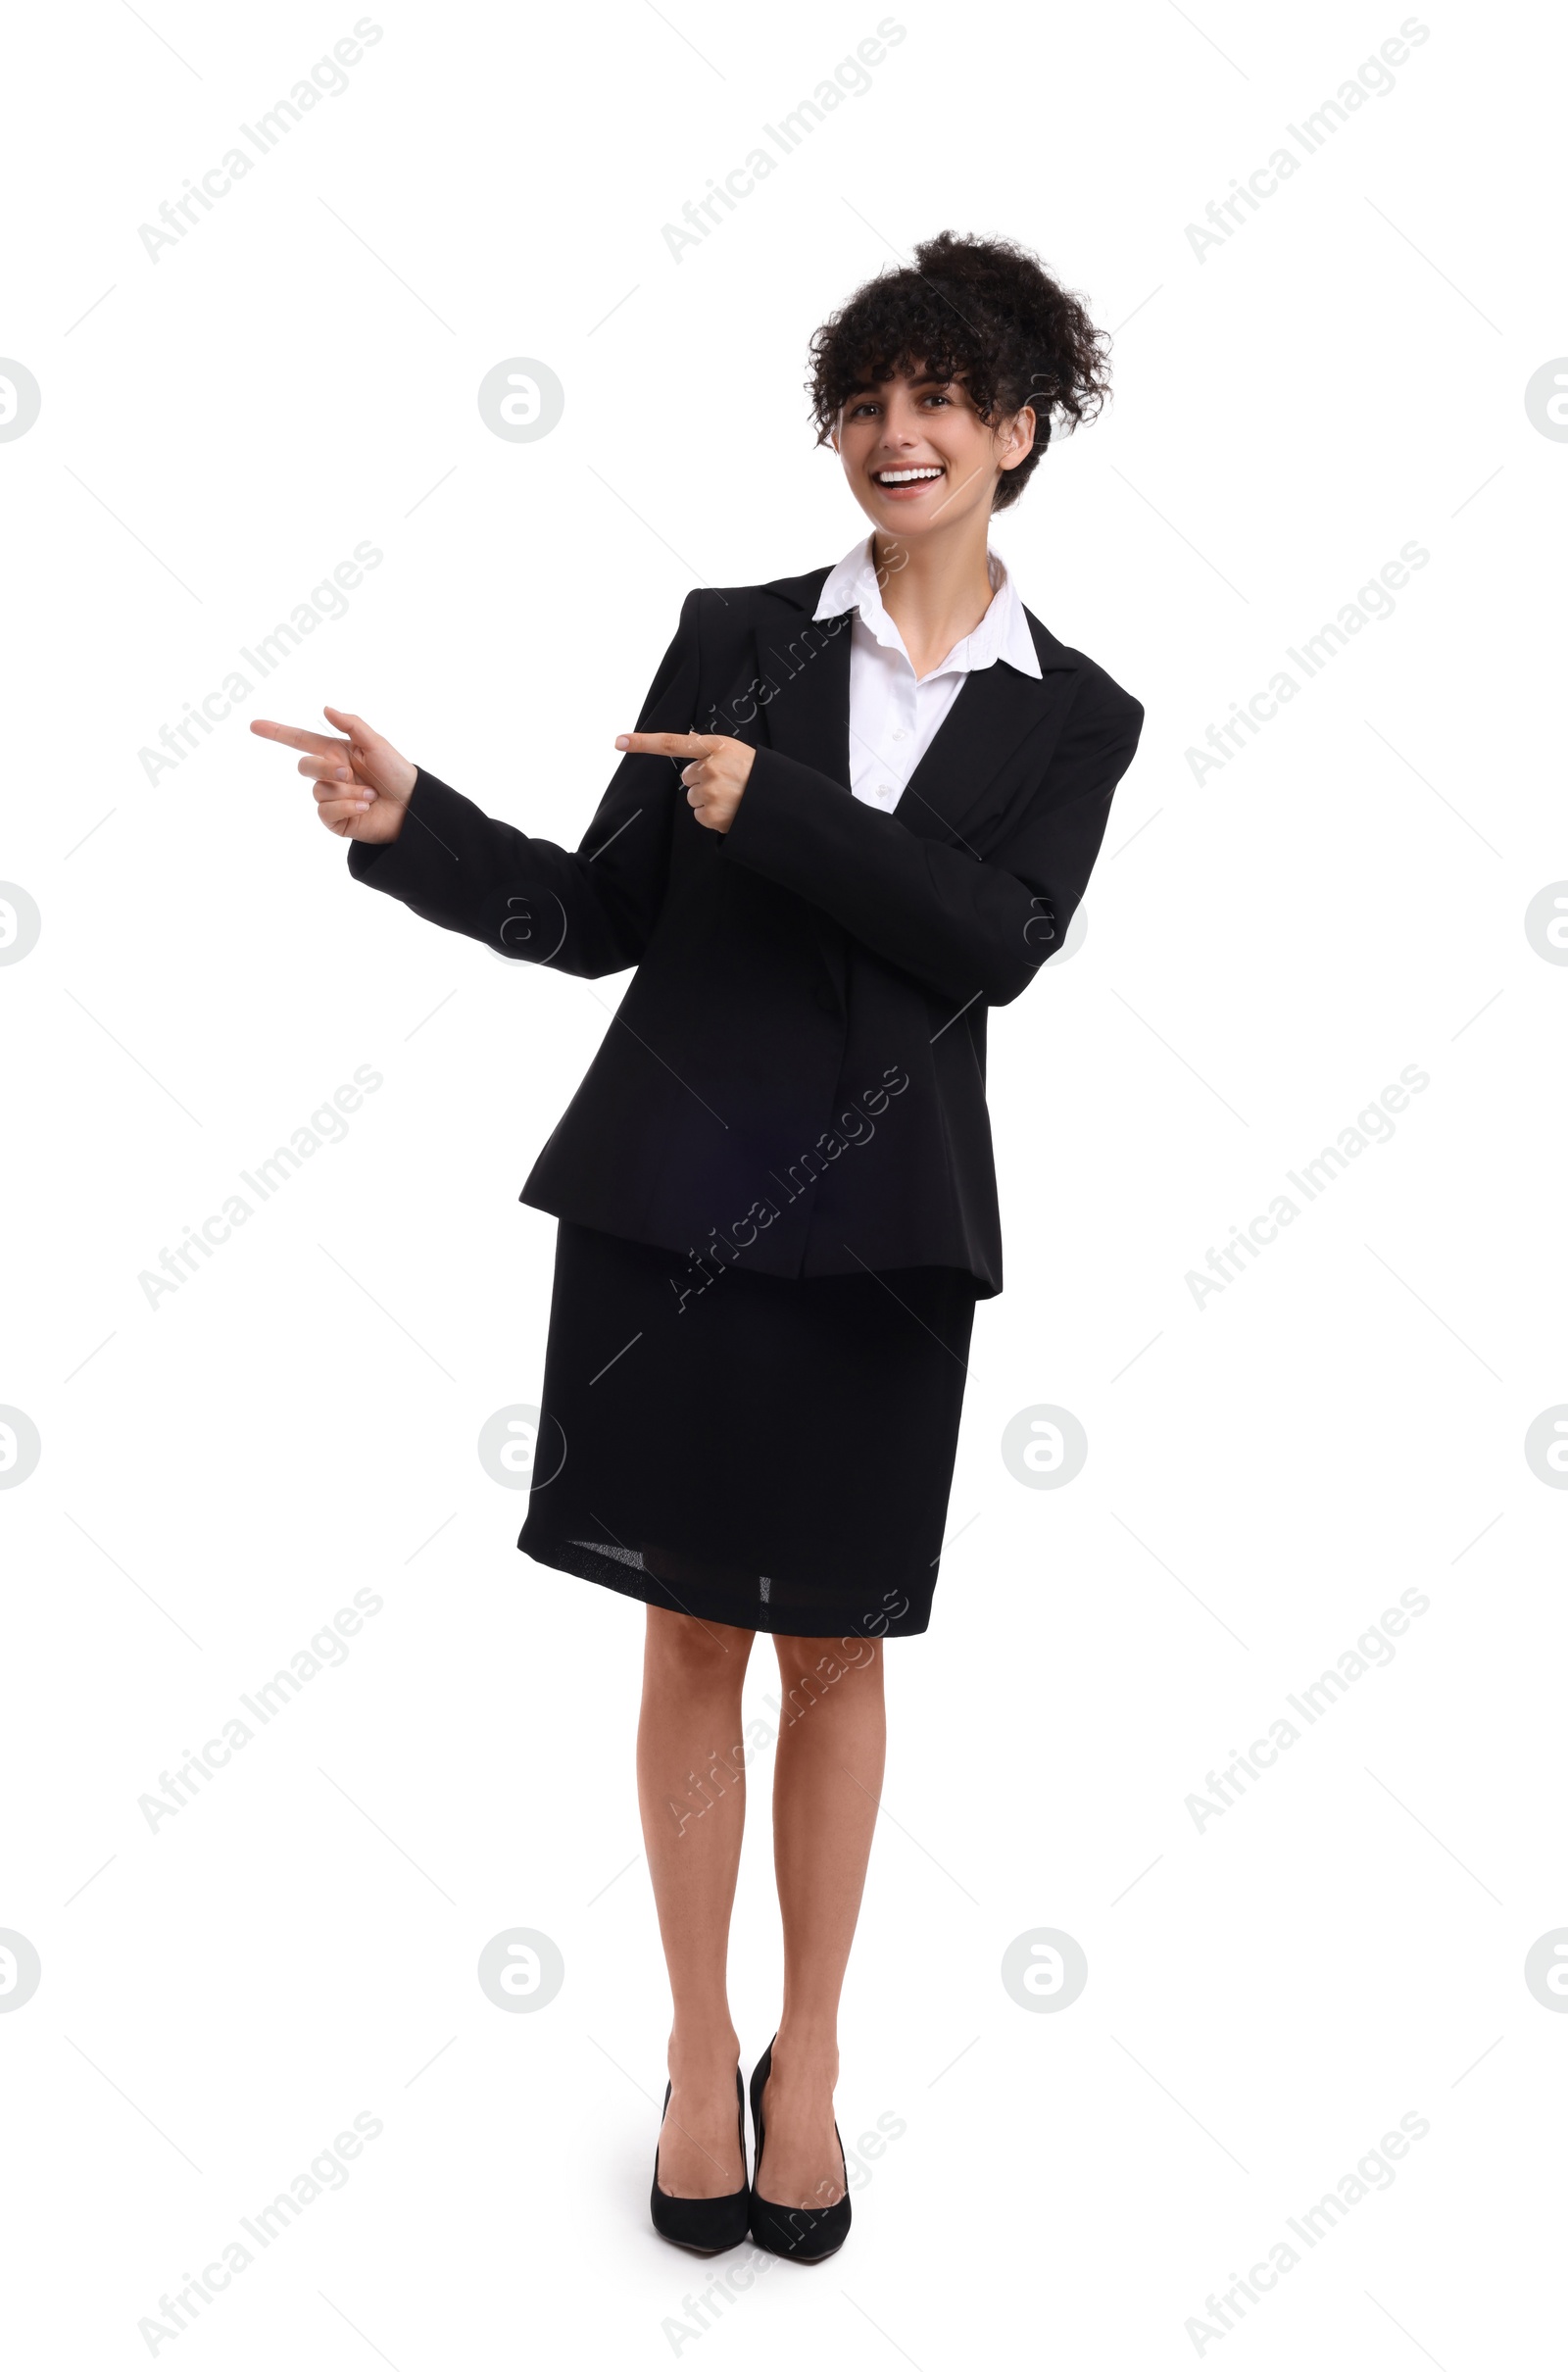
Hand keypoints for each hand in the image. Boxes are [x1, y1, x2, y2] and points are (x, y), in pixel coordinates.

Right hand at [249, 706, 417, 842]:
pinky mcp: (335, 820)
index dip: (277, 733)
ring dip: (346, 790)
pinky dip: (345, 806)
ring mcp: (331, 798)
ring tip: (369, 794)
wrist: (413, 807)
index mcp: (336, 753)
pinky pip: (325, 811)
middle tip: (348, 772)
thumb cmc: (397, 773)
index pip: (300, 740)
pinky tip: (363, 806)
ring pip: (317, 791)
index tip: (254, 725)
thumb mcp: (377, 744)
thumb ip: (352, 725)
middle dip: (324, 767)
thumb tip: (325, 709)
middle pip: (305, 766)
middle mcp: (330, 774)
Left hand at [615, 730, 755, 832]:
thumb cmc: (758, 775)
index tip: (619, 741)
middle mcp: (711, 767)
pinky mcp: (711, 813)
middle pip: (688, 777)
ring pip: (692, 797)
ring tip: (732, 798)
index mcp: (716, 747)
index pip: (672, 742)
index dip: (643, 742)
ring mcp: (710, 791)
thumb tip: (689, 739)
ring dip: (708, 799)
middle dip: (702, 782)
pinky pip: (699, 815)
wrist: (777, 801)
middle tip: (728, 785)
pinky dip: (712, 816)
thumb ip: (711, 748)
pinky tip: (730, 811)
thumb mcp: (737, 752)